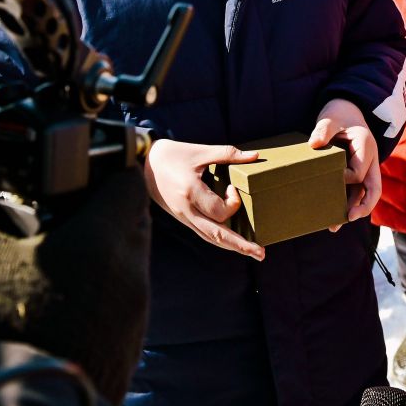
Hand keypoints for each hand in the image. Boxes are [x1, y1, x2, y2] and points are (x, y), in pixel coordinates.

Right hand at [0, 173, 149, 404]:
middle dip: (103, 216)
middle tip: (60, 220)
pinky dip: (97, 302)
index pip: (128, 183)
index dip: (105, 170)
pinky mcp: (125, 356)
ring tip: (51, 271)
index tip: (77, 175)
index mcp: (102, 242)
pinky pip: (120, 313)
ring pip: (127, 271)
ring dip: (99, 263)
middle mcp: (131, 278)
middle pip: (132, 226)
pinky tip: (58, 311)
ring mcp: (134, 322)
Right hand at [143, 139, 264, 259]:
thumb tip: (256, 156)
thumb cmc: (173, 154)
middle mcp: (186, 210)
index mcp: (190, 193)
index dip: (233, 202)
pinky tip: (232, 242)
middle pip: (217, 235)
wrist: (144, 163)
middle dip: (240, 246)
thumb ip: (228, 154)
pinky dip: (219, 239)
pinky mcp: (181, 218)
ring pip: (209, 238)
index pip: (220, 211)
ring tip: (252, 253)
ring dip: (232, 247)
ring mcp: (182, 217)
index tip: (234, 187)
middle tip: (261, 254)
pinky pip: (202, 233)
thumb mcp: (200, 151)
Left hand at [311, 98, 379, 227]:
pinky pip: (356, 193)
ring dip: (353, 211)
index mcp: (366, 146)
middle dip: (363, 206)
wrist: (346, 111)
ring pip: (364, 196)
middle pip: (373, 189)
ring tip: (333, 227)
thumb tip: (314, 143)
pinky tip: (333, 219)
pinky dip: (347, 205)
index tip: (329, 175)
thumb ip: (323, 129)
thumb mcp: (330, 117)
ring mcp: (365, 169)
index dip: (344, 178)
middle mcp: (370, 160)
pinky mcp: (357, 174)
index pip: (359, 172)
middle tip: (348, 217)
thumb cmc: (339, 114)